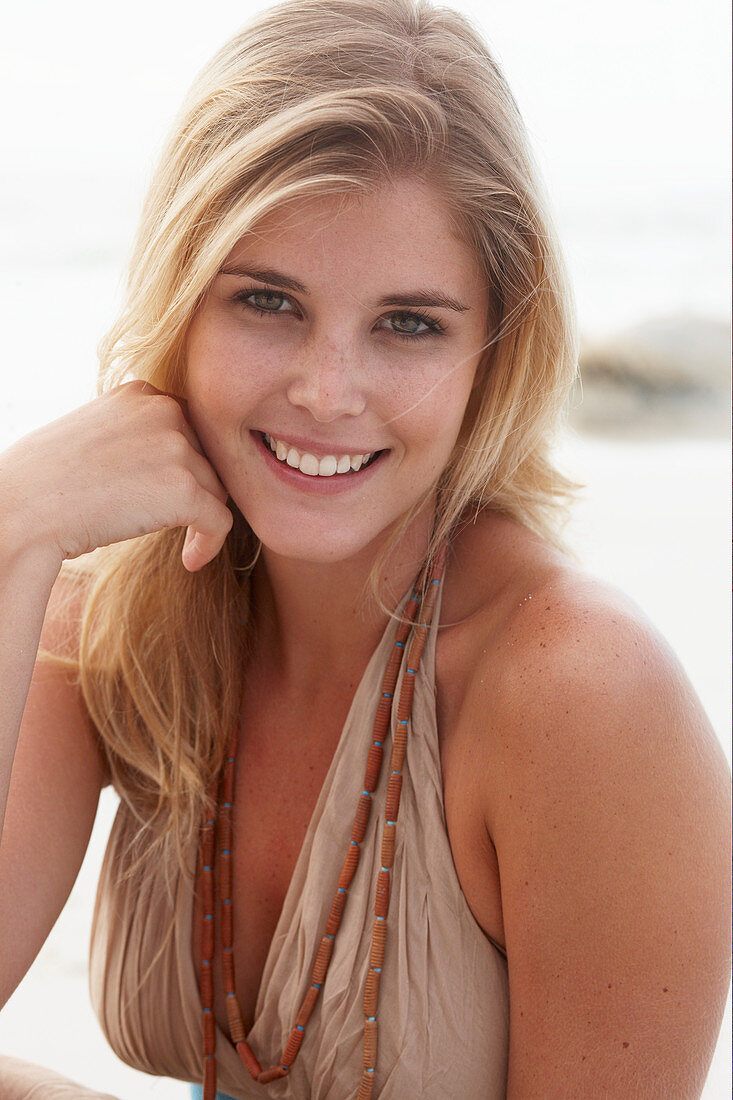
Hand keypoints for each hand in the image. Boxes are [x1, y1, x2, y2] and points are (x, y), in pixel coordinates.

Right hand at [0, 381, 232, 572]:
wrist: (20, 511)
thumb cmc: (44, 482)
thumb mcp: (94, 435)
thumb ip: (135, 436)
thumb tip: (170, 464)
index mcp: (141, 394)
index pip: (189, 430)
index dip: (185, 466)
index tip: (169, 496)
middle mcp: (164, 410)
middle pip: (207, 458)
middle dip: (196, 492)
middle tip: (177, 523)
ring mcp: (176, 448)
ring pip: (215, 490)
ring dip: (200, 520)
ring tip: (181, 544)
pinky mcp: (184, 489)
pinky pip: (219, 522)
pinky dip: (211, 545)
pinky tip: (190, 561)